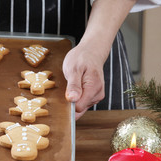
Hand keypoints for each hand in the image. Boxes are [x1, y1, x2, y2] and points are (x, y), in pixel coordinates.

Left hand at [63, 0, 137, 118]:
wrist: (91, 51)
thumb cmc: (82, 58)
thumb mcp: (73, 68)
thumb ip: (73, 85)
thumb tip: (72, 99)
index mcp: (93, 88)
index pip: (78, 108)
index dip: (68, 104)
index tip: (62, 95)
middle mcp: (98, 94)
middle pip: (79, 109)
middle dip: (70, 102)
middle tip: (66, 86)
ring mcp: (96, 96)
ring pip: (80, 107)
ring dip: (73, 99)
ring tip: (72, 84)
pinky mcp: (94, 96)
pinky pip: (82, 103)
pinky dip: (76, 98)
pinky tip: (74, 87)